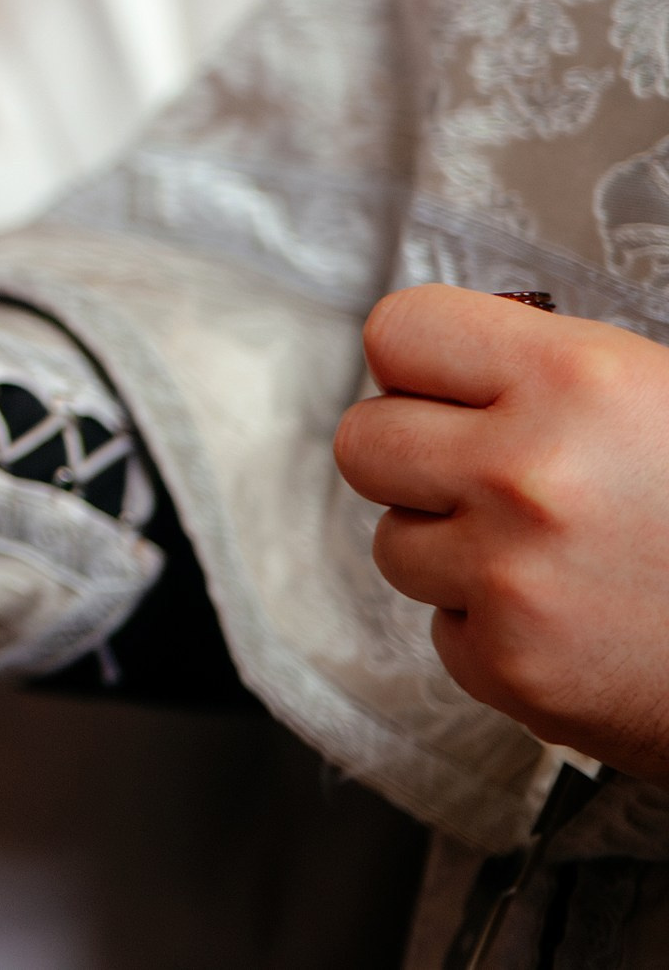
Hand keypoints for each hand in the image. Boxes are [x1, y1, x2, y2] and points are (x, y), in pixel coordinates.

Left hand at [336, 284, 668, 782]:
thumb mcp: (665, 399)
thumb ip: (551, 372)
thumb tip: (456, 362)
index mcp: (576, 381)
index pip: (399, 333)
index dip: (420, 363)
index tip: (445, 385)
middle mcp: (527, 474)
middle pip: (363, 440)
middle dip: (415, 456)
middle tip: (485, 473)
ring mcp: (509, 579)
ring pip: (394, 542)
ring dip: (452, 548)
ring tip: (552, 555)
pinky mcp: (510, 669)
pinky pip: (441, 629)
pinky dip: (489, 628)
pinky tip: (571, 618)